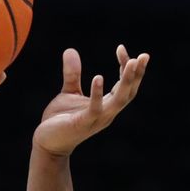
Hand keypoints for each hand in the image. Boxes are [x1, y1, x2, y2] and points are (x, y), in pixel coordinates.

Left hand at [33, 46, 149, 155]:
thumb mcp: (69, 93)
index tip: (120, 48)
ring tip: (130, 62)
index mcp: (106, 105)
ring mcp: (96, 119)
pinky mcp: (82, 123)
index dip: (126, 68)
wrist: (47, 143)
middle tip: (143, 56)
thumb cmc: (60, 120)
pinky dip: (98, 93)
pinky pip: (95, 108)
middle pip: (129, 93)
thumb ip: (72, 74)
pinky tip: (98, 77)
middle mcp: (106, 113)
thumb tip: (70, 50)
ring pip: (118, 101)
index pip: (125, 86)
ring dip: (126, 81)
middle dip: (137, 74)